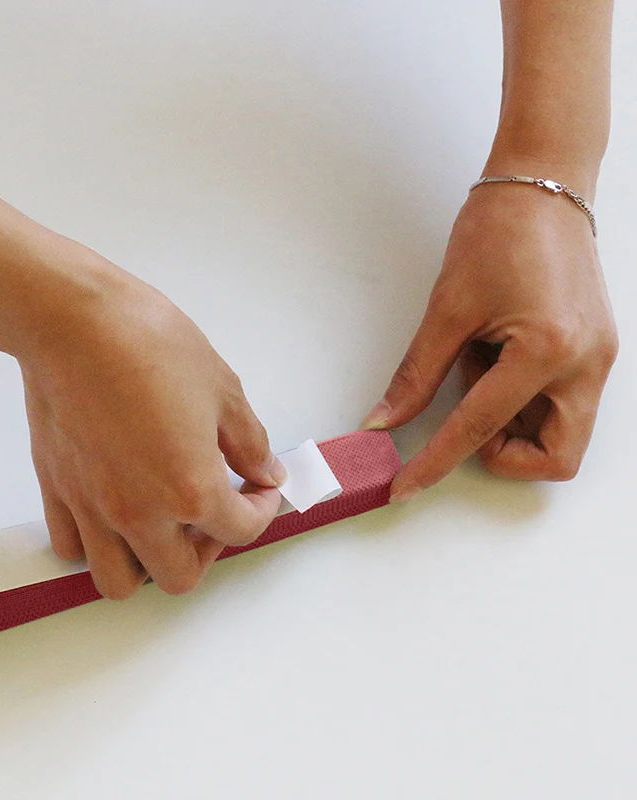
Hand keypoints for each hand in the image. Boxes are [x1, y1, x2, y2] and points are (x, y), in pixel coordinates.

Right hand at [19, 250, 285, 597]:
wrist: (74, 321)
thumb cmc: (152, 345)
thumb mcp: (222, 389)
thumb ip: (249, 444)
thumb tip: (265, 473)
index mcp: (190, 490)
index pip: (241, 530)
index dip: (262, 509)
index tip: (260, 487)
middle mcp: (139, 514)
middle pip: (180, 577)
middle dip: (208, 550)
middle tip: (214, 509)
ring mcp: (92, 508)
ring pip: (118, 582)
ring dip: (148, 563)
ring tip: (161, 521)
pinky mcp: (56, 491)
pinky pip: (72, 546)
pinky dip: (95, 543)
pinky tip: (114, 506)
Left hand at [362, 179, 617, 500]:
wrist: (543, 184)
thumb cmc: (499, 231)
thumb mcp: (448, 309)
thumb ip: (417, 375)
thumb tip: (386, 420)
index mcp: (548, 351)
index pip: (480, 431)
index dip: (435, 464)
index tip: (406, 486)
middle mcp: (586, 365)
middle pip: (553, 458)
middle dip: (502, 454)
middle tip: (466, 417)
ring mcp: (598, 359)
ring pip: (562, 435)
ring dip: (515, 424)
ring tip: (482, 369)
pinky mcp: (596, 350)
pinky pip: (564, 403)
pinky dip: (525, 400)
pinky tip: (499, 360)